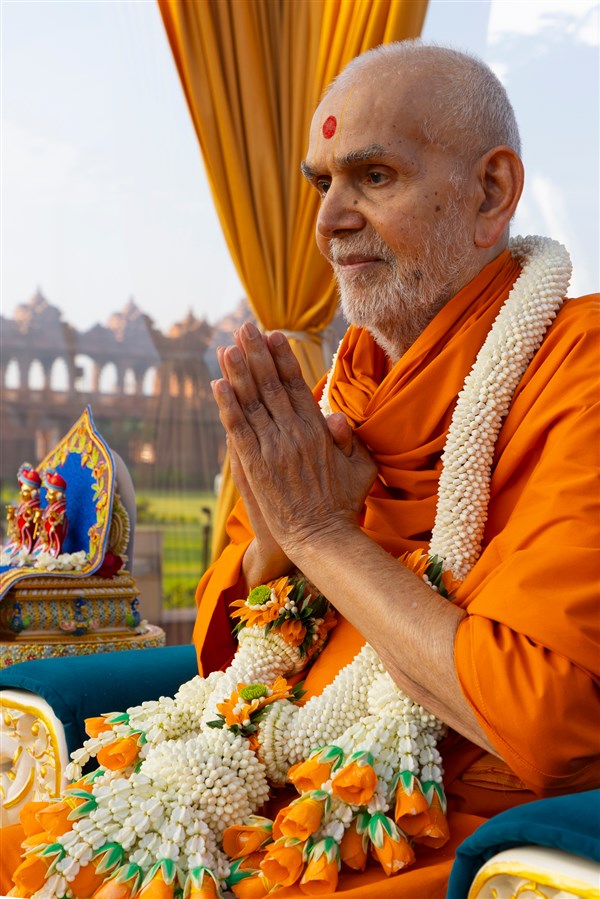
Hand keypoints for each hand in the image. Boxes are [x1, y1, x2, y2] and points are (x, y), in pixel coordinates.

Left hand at [211, 322, 376, 562]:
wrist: (321, 538)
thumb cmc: (344, 504)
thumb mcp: (362, 467)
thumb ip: (351, 440)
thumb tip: (337, 417)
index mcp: (319, 430)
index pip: (298, 385)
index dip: (283, 358)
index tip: (272, 335)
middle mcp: (294, 433)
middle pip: (272, 385)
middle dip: (256, 354)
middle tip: (244, 328)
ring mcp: (273, 448)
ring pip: (252, 401)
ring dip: (237, 372)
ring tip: (226, 346)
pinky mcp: (255, 465)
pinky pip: (238, 429)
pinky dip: (226, 405)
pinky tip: (216, 384)